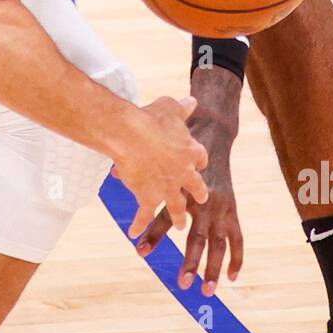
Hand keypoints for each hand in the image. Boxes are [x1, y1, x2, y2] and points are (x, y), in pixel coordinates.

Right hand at [111, 97, 207, 238]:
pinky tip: (134, 232)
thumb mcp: (171, 108)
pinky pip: (145, 214)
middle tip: (201, 199)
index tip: (197, 161)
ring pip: (176, 206)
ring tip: (179, 225)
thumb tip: (192, 100)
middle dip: (198, 193)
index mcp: (192, 151)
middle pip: (195, 187)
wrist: (131, 135)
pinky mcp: (148, 197)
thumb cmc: (151, 118)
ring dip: (177, 217)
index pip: (200, 159)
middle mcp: (183, 174)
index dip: (197, 160)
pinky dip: (139, 223)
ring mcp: (167, 188)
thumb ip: (183, 107)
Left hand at [135, 111, 242, 295]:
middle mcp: (204, 202)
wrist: (212, 131)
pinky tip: (232, 277)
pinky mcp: (232, 209)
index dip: (152, 234)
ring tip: (206, 290)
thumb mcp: (158, 154)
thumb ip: (140, 168)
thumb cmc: (178, 145)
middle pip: (197, 237)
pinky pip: (237, 237)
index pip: (165, 216)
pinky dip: (236, 257)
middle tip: (181, 284)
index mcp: (184, 190)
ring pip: (218, 242)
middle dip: (190, 261)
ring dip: (213, 267)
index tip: (138, 250)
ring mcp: (221, 207)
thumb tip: (114, 174)